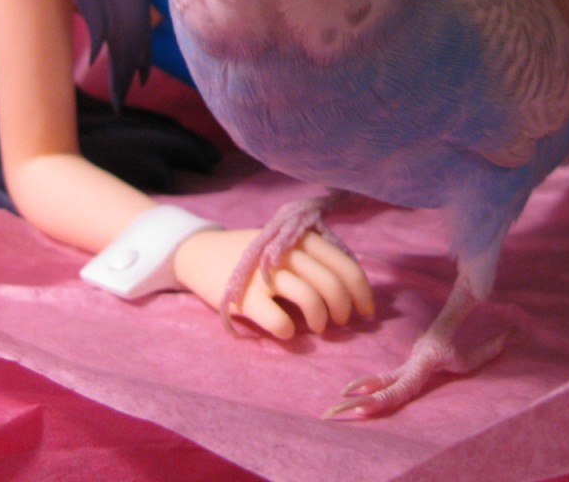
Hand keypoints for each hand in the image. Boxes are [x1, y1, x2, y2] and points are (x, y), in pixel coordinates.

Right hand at [173, 227, 373, 339]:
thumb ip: (317, 260)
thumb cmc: (255, 256)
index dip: (362, 292)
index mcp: (302, 238)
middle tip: (341, 322)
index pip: (345, 265)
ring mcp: (265, 274)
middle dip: (344, 309)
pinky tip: (287, 330)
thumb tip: (355, 292)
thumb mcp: (287, 246)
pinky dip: (289, 331)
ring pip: (311, 300)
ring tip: (318, 327)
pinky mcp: (244, 297)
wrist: (201, 254)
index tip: (366, 312)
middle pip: (332, 284)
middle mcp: (286, 252)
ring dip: (321, 319)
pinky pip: (280, 321)